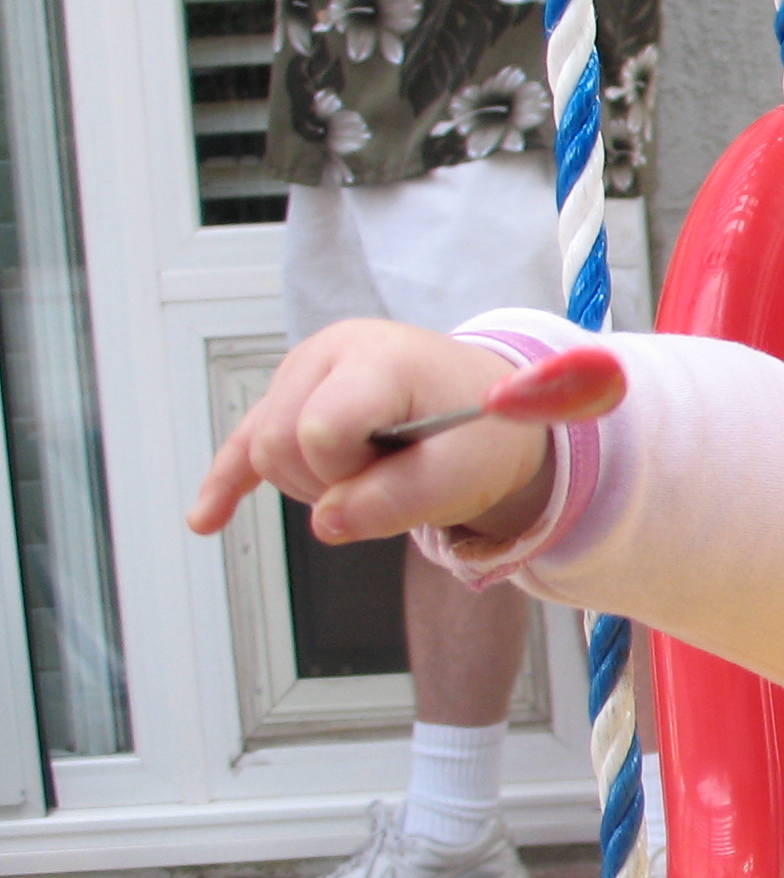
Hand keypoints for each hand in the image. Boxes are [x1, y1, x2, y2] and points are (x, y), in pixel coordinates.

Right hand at [188, 319, 554, 546]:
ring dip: (312, 484)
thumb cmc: (479, 433)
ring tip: (372, 472)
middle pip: (280, 443)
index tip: (400, 469)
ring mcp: (302, 370)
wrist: (485, 409)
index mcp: (377, 358)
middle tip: (389, 477)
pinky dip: (228, 483)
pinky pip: (243, 444)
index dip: (350, 472)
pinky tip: (205, 521)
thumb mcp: (463, 473)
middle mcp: (329, 351)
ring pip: (263, 451)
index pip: (319, 431)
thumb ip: (396, 502)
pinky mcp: (289, 395)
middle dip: (328, 482)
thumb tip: (325, 525)